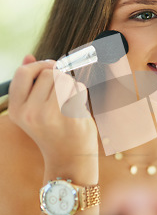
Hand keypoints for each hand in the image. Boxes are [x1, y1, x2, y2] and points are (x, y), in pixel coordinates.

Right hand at [8, 56, 97, 179]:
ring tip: (69, 103)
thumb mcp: (33, 109)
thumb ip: (30, 83)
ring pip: (65, 78)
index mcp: (16, 110)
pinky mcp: (70, 116)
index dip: (39, 64)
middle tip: (62, 94)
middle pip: (48, 72)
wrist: (70, 158)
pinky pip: (79, 88)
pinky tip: (78, 109)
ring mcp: (50, 115)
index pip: (23, 73)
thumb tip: (28, 56)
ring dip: (71, 85)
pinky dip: (81, 94)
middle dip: (59, 77)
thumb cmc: (53, 129)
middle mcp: (30, 113)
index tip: (50, 68)